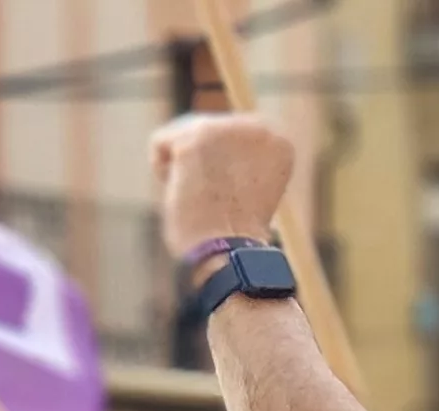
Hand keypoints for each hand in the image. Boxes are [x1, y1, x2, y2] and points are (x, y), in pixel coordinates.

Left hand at [150, 114, 295, 259]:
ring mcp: (230, 128)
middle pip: (204, 127)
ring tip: (198, 197)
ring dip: (181, 167)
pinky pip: (160, 142)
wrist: (231, 255)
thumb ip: (234, 160)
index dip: (219, 168)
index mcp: (279, 141)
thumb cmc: (235, 234)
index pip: (230, 135)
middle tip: (210, 199)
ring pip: (180, 133)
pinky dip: (162, 169)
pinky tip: (180, 191)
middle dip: (198, 164)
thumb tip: (210, 146)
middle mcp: (260, 127)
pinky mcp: (199, 136)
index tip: (229, 197)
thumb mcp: (249, 188)